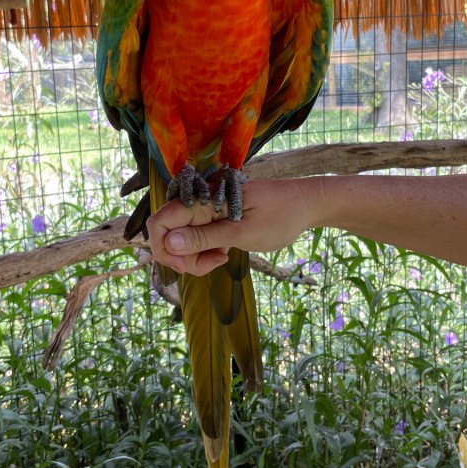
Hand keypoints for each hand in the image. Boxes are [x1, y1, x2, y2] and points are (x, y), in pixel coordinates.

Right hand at [147, 178, 320, 275]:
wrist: (306, 204)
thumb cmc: (280, 216)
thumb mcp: (243, 233)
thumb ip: (205, 238)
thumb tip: (169, 242)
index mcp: (203, 201)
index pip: (160, 221)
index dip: (163, 247)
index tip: (186, 266)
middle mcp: (199, 204)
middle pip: (168, 233)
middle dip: (181, 256)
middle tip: (212, 264)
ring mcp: (207, 212)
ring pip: (182, 239)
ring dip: (195, 257)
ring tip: (222, 259)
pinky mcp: (215, 220)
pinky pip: (198, 238)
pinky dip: (205, 252)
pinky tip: (225, 254)